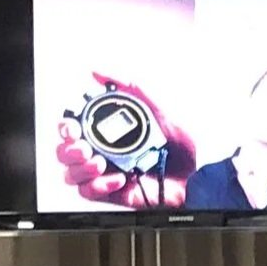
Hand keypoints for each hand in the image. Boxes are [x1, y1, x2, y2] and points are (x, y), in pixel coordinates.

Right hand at [54, 73, 191, 208]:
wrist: (200, 174)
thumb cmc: (183, 143)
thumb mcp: (159, 108)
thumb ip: (130, 87)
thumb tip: (98, 72)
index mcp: (110, 131)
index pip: (74, 128)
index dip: (66, 127)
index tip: (72, 126)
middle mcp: (105, 151)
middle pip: (66, 152)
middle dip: (68, 149)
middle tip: (83, 147)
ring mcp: (108, 174)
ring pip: (72, 174)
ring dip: (79, 168)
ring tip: (98, 163)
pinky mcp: (115, 194)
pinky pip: (90, 193)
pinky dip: (99, 186)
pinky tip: (117, 179)